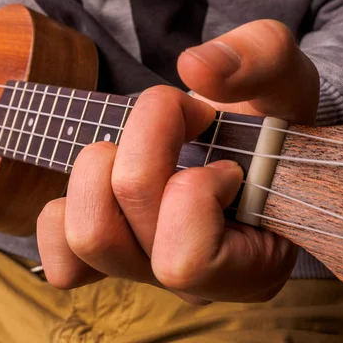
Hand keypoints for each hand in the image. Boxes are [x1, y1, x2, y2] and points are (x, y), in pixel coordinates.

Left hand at [37, 20, 318, 303]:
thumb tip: (194, 69)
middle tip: (177, 119)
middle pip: (115, 232)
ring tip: (134, 146)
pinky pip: (58, 254)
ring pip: (84, 237)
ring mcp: (144, 272)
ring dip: (98, 171)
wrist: (243, 137)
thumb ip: (259, 58)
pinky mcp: (106, 260)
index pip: (186, 260)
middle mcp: (193, 284)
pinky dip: (65, 210)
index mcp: (249, 267)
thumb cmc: (266, 120)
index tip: (221, 153)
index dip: (192, 188)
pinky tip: (104, 179)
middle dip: (139, 151)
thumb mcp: (284, 77)